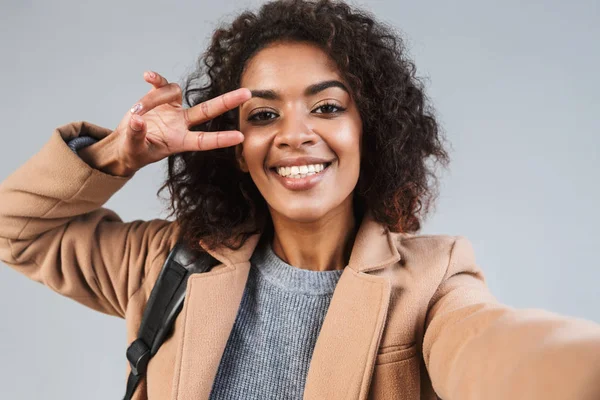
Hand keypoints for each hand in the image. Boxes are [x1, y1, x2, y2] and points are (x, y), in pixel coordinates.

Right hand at [113, 70, 250, 174]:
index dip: (221, 139)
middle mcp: (181, 124)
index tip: (240, 137)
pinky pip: (162, 84)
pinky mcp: (161, 98)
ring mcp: (173, 110)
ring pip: (174, 92)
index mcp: (179, 142)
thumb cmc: (134, 151)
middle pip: (208, 110)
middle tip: (247, 93)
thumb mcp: (133, 148)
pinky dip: (156, 79)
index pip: (204, 141)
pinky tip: (147, 76)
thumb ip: (136, 136)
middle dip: (228, 101)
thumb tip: (137, 121)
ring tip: (136, 111)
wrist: (126, 142)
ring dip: (154, 98)